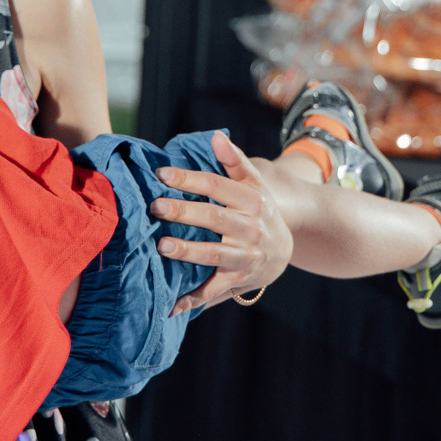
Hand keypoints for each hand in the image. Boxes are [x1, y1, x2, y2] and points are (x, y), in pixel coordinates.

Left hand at [151, 133, 292, 313]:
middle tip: (155, 206)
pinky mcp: (236, 281)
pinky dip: (190, 300)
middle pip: (213, 218)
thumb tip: (215, 136)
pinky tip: (169, 304)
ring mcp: (244, 257)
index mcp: (251, 200)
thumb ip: (234, 161)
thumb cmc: (259, 210)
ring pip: (213, 254)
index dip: (188, 179)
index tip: (161, 174)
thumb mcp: (253, 183)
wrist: (284, 250)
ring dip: (187, 252)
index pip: (216, 185)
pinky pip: (211, 291)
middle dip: (184, 212)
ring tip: (162, 246)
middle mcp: (250, 228)